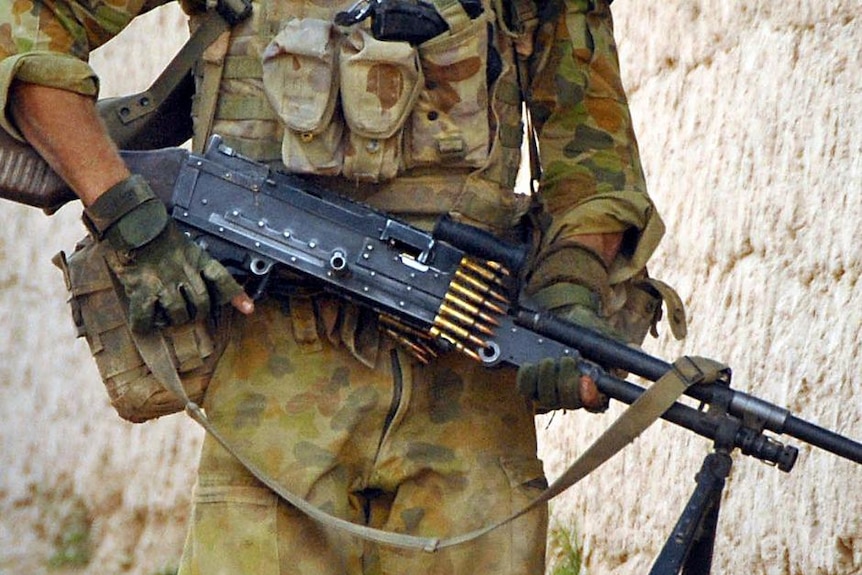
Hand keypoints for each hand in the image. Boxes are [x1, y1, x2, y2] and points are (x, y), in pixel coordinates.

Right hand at [86, 174, 252, 331]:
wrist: (130, 220)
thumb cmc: (156, 231)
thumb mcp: (184, 243)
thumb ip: (194, 261)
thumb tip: (202, 279)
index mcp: (196, 259)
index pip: (221, 278)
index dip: (236, 295)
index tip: (248, 309)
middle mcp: (184, 272)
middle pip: (202, 302)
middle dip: (199, 312)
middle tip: (192, 314)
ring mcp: (163, 281)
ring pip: (179, 312)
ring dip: (175, 320)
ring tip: (169, 319)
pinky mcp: (141, 287)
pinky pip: (146, 314)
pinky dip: (145, 324)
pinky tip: (144, 326)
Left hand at [516, 244, 619, 410]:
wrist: (562, 316)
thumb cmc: (586, 328)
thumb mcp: (603, 334)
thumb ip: (618, 344)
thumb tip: (636, 351)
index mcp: (595, 386)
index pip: (594, 404)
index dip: (590, 397)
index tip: (588, 380)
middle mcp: (573, 394)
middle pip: (569, 402)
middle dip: (566, 382)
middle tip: (566, 359)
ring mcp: (551, 391)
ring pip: (547, 398)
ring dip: (546, 380)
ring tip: (548, 360)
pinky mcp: (531, 384)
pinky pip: (526, 390)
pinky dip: (527, 377)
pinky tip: (530, 365)